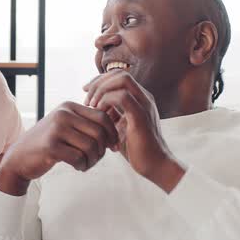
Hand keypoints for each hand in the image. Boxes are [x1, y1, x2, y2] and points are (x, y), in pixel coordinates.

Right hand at [0, 101, 118, 195]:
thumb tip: (117, 129)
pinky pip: (78, 158)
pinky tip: (77, 167)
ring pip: (91, 146)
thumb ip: (87, 124)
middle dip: (102, 150)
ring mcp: (56, 129)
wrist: (19, 157)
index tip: (112, 147)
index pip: (102, 116)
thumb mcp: (66, 127)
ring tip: (85, 164)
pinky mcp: (51, 146)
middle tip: (95, 160)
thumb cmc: (48, 143)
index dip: (112, 133)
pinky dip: (82, 166)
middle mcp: (63, 114)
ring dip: (92, 160)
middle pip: (99, 132)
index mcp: (69, 106)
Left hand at [83, 70, 184, 191]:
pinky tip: (99, 112)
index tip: (85, 91)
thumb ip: (110, 113)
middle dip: (98, 82)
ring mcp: (144, 105)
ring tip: (91, 105)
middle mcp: (144, 97)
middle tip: (86, 98)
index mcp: (139, 98)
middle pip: (119, 73)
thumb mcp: (118, 126)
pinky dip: (106, 101)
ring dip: (101, 89)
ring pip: (122, 79)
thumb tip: (92, 105)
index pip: (118, 75)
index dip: (99, 80)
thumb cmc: (135, 148)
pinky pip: (122, 97)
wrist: (154, 165)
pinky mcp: (141, 116)